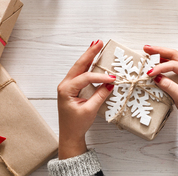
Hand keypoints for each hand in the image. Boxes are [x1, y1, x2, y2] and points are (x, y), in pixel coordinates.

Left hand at [57, 40, 115, 159]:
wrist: (69, 135)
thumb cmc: (76, 125)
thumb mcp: (90, 110)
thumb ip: (99, 95)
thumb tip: (109, 83)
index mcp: (66, 90)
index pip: (85, 78)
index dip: (99, 77)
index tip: (112, 78)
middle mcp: (65, 85)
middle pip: (79, 65)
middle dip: (89, 53)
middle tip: (98, 42)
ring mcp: (67, 85)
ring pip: (79, 67)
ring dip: (88, 57)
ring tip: (96, 45)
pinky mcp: (72, 88)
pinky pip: (80, 73)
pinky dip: (87, 65)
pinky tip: (92, 59)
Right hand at [144, 45, 177, 135]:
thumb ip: (169, 86)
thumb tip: (157, 77)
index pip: (175, 65)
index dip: (161, 67)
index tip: (150, 73)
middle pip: (174, 56)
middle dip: (160, 51)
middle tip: (147, 48)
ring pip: (173, 60)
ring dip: (161, 56)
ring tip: (149, 53)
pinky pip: (172, 69)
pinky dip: (163, 65)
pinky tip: (155, 65)